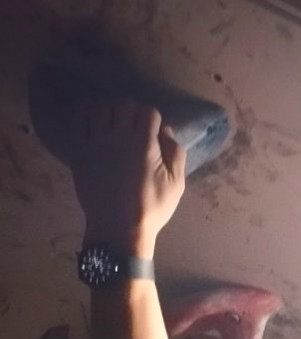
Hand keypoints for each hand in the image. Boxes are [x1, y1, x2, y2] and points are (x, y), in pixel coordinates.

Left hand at [67, 100, 185, 258]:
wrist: (118, 227)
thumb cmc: (152, 208)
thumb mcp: (176, 185)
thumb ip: (175, 154)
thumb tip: (166, 131)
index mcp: (144, 145)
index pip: (148, 112)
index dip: (153, 119)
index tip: (154, 132)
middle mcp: (118, 137)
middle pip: (124, 105)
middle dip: (133, 112)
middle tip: (135, 126)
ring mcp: (95, 142)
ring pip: (101, 107)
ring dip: (111, 111)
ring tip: (115, 123)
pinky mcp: (79, 149)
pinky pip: (79, 120)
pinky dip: (87, 113)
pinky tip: (94, 120)